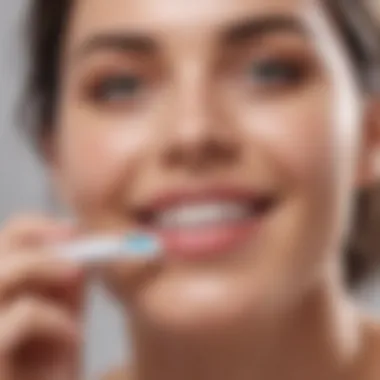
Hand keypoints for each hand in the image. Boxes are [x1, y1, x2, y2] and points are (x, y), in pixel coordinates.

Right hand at [0, 215, 84, 379]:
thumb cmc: (51, 369)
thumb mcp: (62, 314)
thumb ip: (65, 279)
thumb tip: (75, 234)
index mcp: (0, 292)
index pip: (1, 241)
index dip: (33, 228)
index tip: (72, 230)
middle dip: (43, 248)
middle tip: (77, 257)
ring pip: (3, 274)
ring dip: (47, 270)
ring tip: (78, 281)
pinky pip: (23, 315)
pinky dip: (57, 319)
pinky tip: (76, 337)